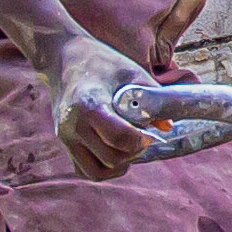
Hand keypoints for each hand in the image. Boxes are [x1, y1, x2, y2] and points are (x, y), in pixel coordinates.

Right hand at [48, 33, 161, 178]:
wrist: (64, 59)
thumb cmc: (102, 63)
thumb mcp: (132, 73)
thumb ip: (153, 99)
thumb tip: (168, 127)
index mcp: (90, 106)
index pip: (119, 138)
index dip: (142, 140)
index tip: (150, 133)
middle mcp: (74, 126)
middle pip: (112, 158)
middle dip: (134, 152)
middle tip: (143, 138)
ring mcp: (66, 138)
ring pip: (98, 172)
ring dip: (120, 164)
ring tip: (129, 146)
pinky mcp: (65, 144)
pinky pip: (86, 170)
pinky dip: (104, 168)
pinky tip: (115, 151)